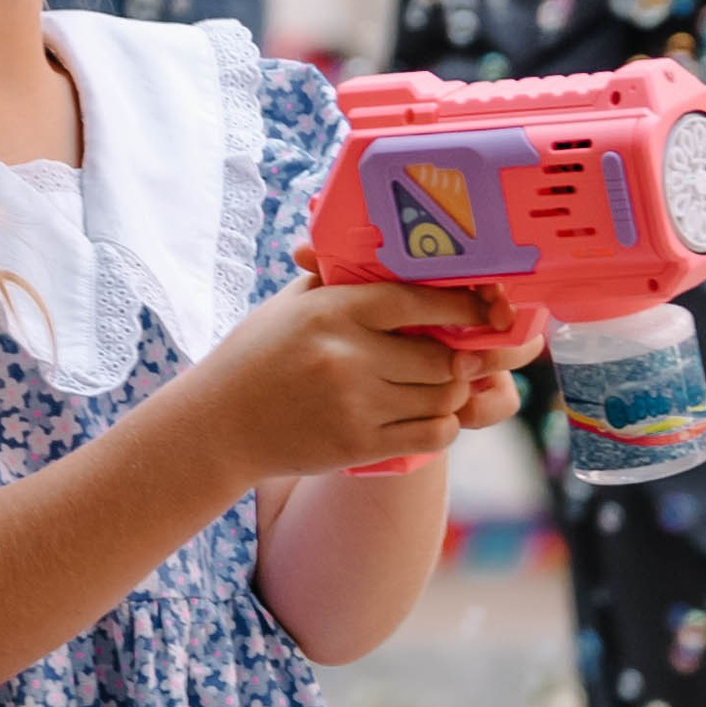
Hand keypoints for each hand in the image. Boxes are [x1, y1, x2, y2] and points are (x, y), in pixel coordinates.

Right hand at [197, 275, 517, 478]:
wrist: (220, 423)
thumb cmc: (259, 354)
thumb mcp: (294, 304)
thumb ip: (344, 282)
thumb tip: (403, 262)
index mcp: (335, 310)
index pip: (418, 301)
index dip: (461, 306)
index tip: (486, 307)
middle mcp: (348, 356)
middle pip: (441, 357)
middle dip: (461, 356)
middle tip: (465, 353)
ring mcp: (355, 403)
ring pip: (442, 397)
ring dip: (452, 391)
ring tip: (444, 383)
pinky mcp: (359, 444)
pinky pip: (431, 434)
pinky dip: (442, 425)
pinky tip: (429, 415)